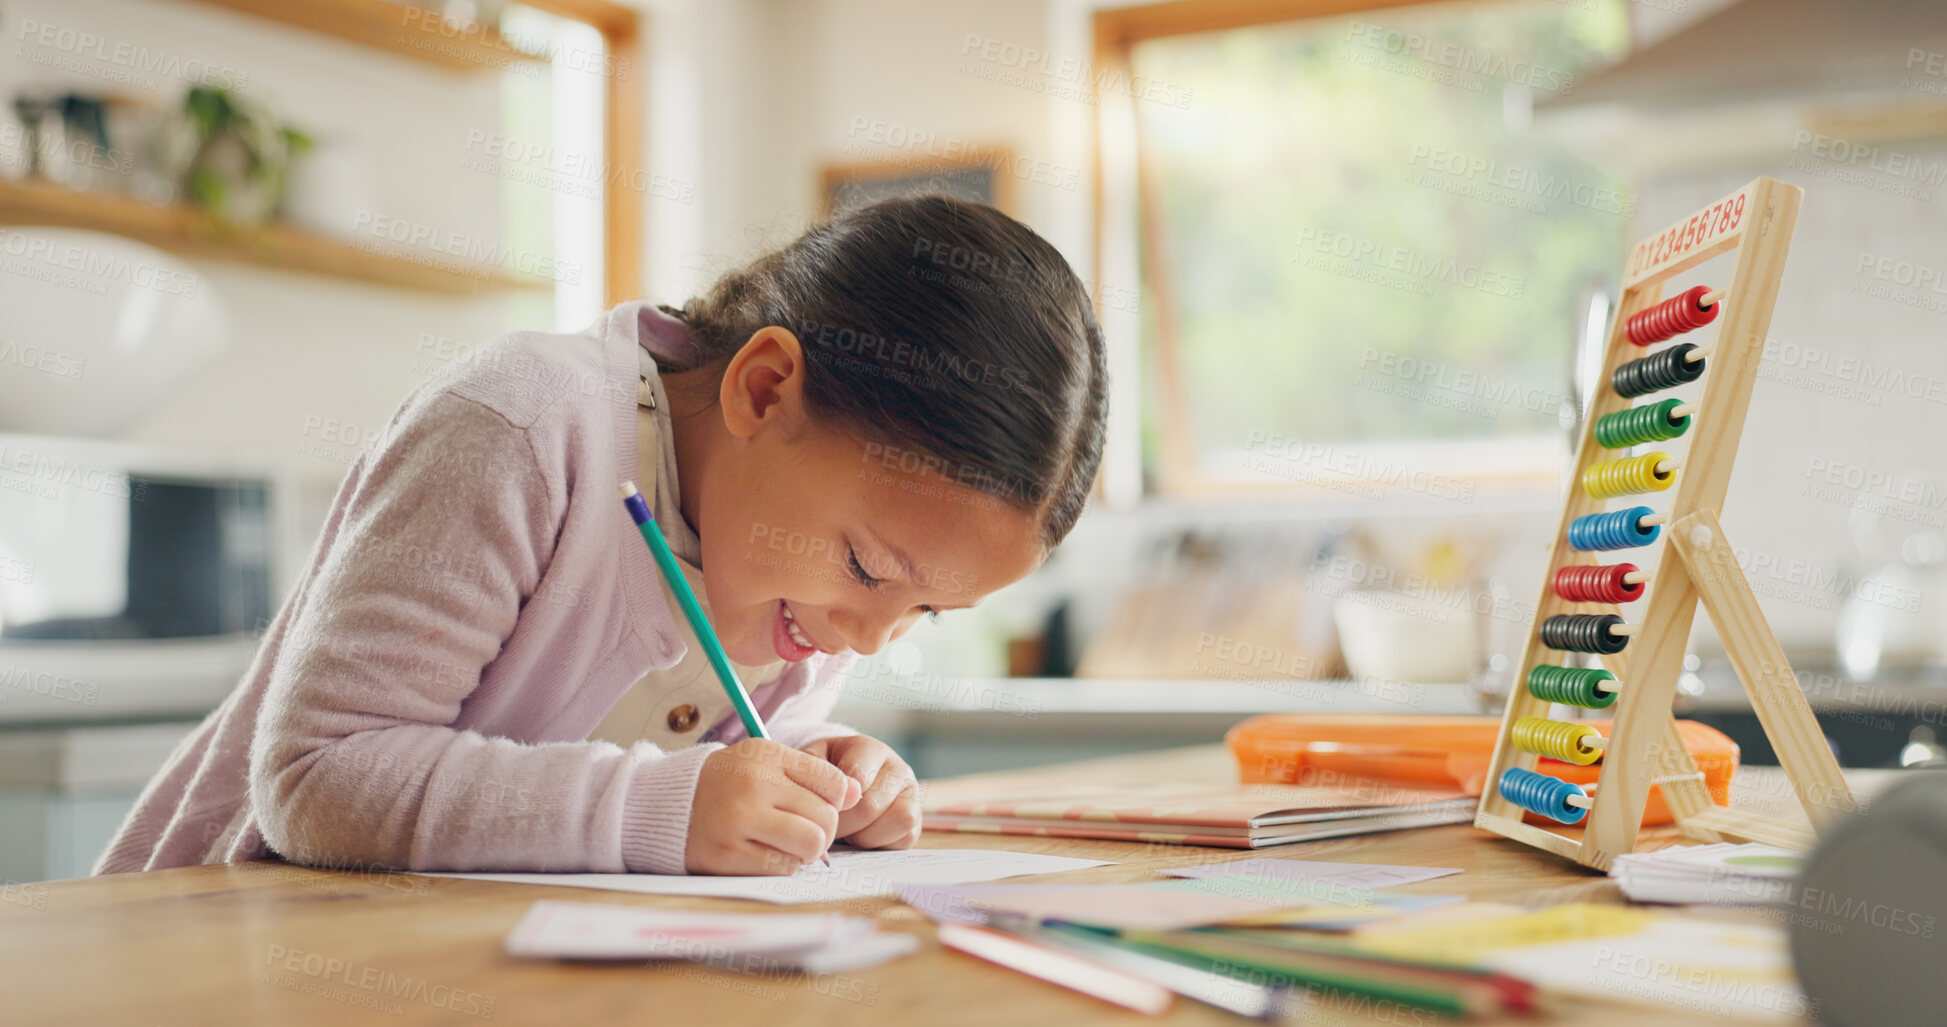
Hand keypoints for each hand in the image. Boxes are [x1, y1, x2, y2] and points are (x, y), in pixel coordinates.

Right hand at [685, 739, 860, 874]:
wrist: (668, 805)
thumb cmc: (729, 784)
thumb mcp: (765, 762)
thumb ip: (812, 775)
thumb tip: (857, 796)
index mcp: (766, 755)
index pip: (835, 782)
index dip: (836, 801)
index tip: (818, 805)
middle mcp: (753, 784)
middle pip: (826, 818)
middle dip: (823, 831)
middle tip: (803, 830)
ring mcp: (738, 821)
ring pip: (810, 846)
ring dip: (805, 851)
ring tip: (785, 843)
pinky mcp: (728, 855)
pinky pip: (783, 868)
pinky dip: (783, 865)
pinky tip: (763, 852)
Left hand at [802, 734, 920, 849]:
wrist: (844, 781)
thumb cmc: (826, 772)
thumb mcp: (812, 762)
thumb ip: (814, 777)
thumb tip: (832, 807)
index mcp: (871, 749)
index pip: (857, 776)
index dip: (835, 801)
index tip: (820, 808)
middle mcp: (898, 769)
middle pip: (872, 806)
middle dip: (844, 824)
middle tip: (828, 827)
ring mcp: (912, 794)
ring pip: (899, 820)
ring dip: (865, 836)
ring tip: (848, 831)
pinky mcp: (916, 821)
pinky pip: (905, 839)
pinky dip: (880, 844)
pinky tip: (862, 837)